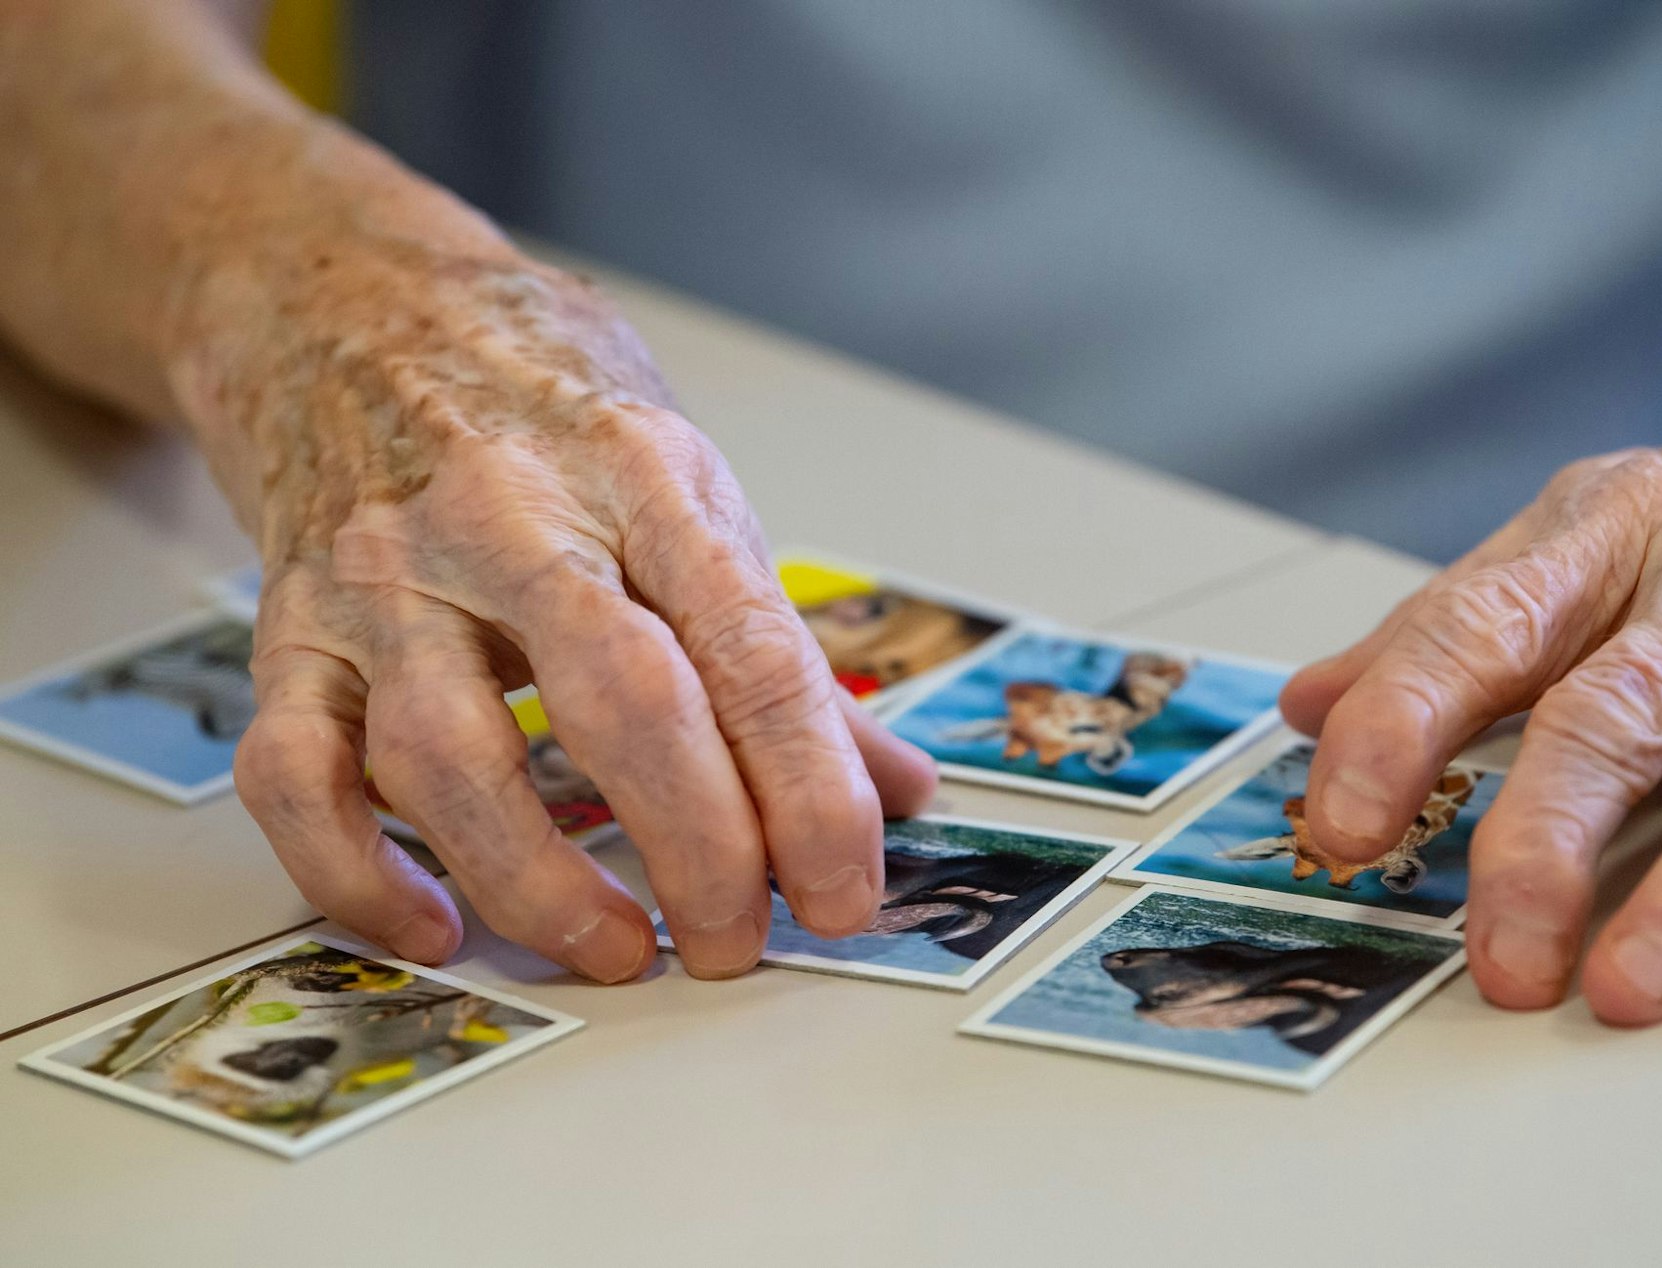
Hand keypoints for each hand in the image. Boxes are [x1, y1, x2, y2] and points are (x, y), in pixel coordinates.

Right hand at [185, 233, 936, 981]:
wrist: (344, 303)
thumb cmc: (538, 401)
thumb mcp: (684, 484)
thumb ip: (777, 644)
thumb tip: (895, 786)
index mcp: (642, 478)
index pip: (751, 651)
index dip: (811, 789)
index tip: (844, 891)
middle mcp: (510, 521)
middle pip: (622, 703)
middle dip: (699, 846)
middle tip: (739, 941)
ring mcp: (386, 577)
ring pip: (448, 755)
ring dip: (539, 881)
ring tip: (618, 949)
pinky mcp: (288, 630)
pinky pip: (295, 773)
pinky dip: (356, 872)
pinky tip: (435, 925)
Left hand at [1280, 372, 1661, 1022]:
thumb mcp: (1588, 534)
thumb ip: (1451, 626)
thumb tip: (1309, 707)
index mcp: (1616, 527)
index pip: (1483, 625)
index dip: (1400, 724)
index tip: (1339, 822)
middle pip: (1621, 712)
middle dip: (1545, 839)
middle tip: (1497, 950)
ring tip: (1623, 988)